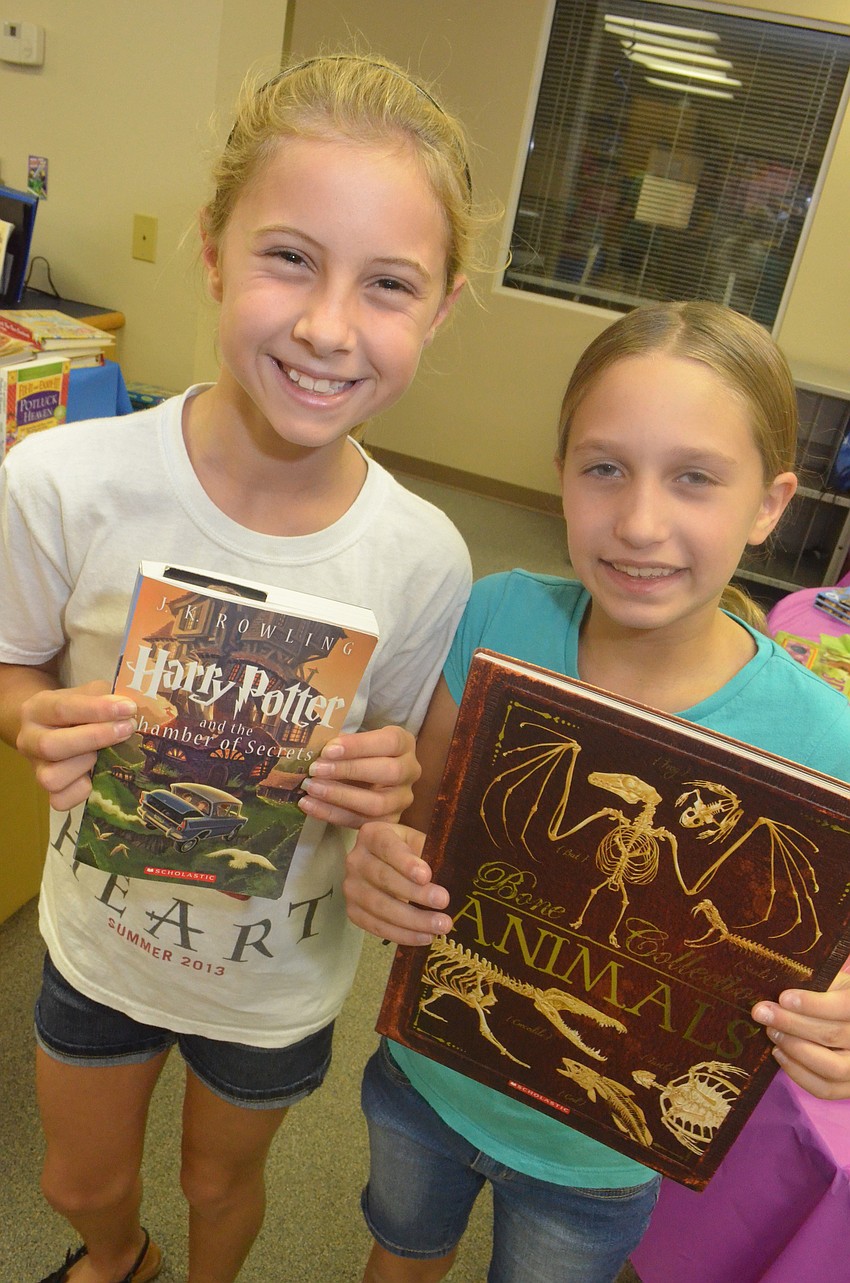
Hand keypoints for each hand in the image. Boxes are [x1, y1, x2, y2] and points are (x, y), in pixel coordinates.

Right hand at [17, 681, 136, 809]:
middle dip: (94, 738)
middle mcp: (28, 740)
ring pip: (51, 778)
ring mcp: (36, 768)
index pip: (62, 708)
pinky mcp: (47, 792)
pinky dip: (82, 791)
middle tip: (127, 729)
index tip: (128, 708)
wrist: (53, 727)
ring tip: (105, 754)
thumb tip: (131, 707)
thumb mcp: (87, 693)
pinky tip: (98, 774)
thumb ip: (106, 696)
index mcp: (36, 709)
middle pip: (51, 746)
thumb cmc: (77, 709)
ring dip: (85, 765)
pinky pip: (61, 800)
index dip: (97, 710)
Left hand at [298, 725, 420, 827]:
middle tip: (316, 770)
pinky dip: (331, 814)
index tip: (328, 750)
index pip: (389, 742)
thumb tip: (313, 749)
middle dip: (349, 770)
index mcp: (404, 743)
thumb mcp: (354, 740)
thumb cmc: (358, 752)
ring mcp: (402, 799)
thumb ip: (340, 743)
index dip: (359, 746)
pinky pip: (361, 822)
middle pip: (388, 772)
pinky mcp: (389, 821)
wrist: (367, 775)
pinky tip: (309, 804)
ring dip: (340, 796)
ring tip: (311, 788)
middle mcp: (410, 771)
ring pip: (377, 803)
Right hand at [343, 820, 451, 944]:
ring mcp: (351, 887)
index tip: (426, 875)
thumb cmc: (408, 851)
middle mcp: (355, 859)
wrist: (386, 864)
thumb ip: (429, 852)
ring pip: (380, 906)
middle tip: (443, 901)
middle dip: (415, 893)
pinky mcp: (352, 911)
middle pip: (383, 878)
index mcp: (372, 835)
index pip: (387, 847)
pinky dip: (402, 934)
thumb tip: (448, 875)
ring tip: (439, 926)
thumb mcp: (418, 842)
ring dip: (412, 920)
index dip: (405, 862)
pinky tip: (424, 936)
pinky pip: (376, 927)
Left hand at [752, 983, 849, 1098]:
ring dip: (794, 1049)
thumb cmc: (835, 996)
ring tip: (772, 1032)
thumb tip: (779, 996)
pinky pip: (825, 1089)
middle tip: (763, 1012)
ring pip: (831, 1067)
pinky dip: (798, 1073)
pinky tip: (779, 1052)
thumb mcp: (831, 983)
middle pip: (832, 1035)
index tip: (784, 998)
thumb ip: (814, 987)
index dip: (814, 1004)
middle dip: (792, 1024)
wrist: (848, 1021)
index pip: (844, 1006)